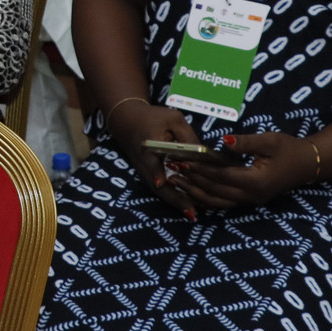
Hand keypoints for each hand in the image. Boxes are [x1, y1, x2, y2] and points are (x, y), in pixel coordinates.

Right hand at [107, 99, 200, 218]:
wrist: (127, 121)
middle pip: (157, 184)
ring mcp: (144, 171)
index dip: (156, 172)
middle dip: (174, 199)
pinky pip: (160, 189)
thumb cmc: (153, 118)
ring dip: (175, 202)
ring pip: (158, 191)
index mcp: (149, 144)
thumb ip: (188, 137)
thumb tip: (204, 157)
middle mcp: (144, 162)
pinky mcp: (147, 175)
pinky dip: (173, 197)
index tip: (161, 182)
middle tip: (191, 212)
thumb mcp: (173, 119)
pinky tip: (188, 204)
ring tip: (193, 212)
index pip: (151, 160)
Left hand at [168, 132, 316, 210]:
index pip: (221, 176)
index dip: (200, 169)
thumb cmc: (288, 148)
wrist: (307, 164)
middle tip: (172, 170)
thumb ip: (245, 142)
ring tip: (176, 182)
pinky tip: (192, 191)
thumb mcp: (269, 141)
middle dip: (192, 181)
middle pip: (215, 191)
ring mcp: (250, 201)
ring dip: (195, 192)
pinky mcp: (249, 200)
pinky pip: (223, 203)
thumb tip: (224, 141)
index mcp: (256, 180)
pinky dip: (206, 198)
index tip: (182, 160)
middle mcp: (251, 195)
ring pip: (217, 201)